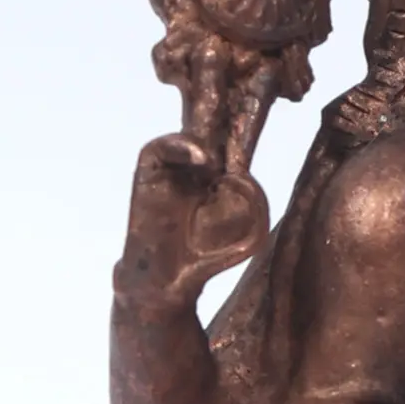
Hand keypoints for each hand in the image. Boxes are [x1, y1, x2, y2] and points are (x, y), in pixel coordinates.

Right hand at [114, 132, 268, 307]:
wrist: (168, 277)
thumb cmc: (209, 255)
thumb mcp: (250, 234)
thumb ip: (255, 204)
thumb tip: (238, 176)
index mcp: (222, 178)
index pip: (232, 145)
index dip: (241, 138)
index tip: (253, 137)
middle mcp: (197, 169)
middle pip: (209, 132)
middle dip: (223, 126)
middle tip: (236, 128)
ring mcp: (173, 169)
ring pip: (188, 136)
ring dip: (205, 141)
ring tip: (215, 161)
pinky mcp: (149, 174)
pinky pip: (161, 148)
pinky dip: (181, 145)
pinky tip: (203, 159)